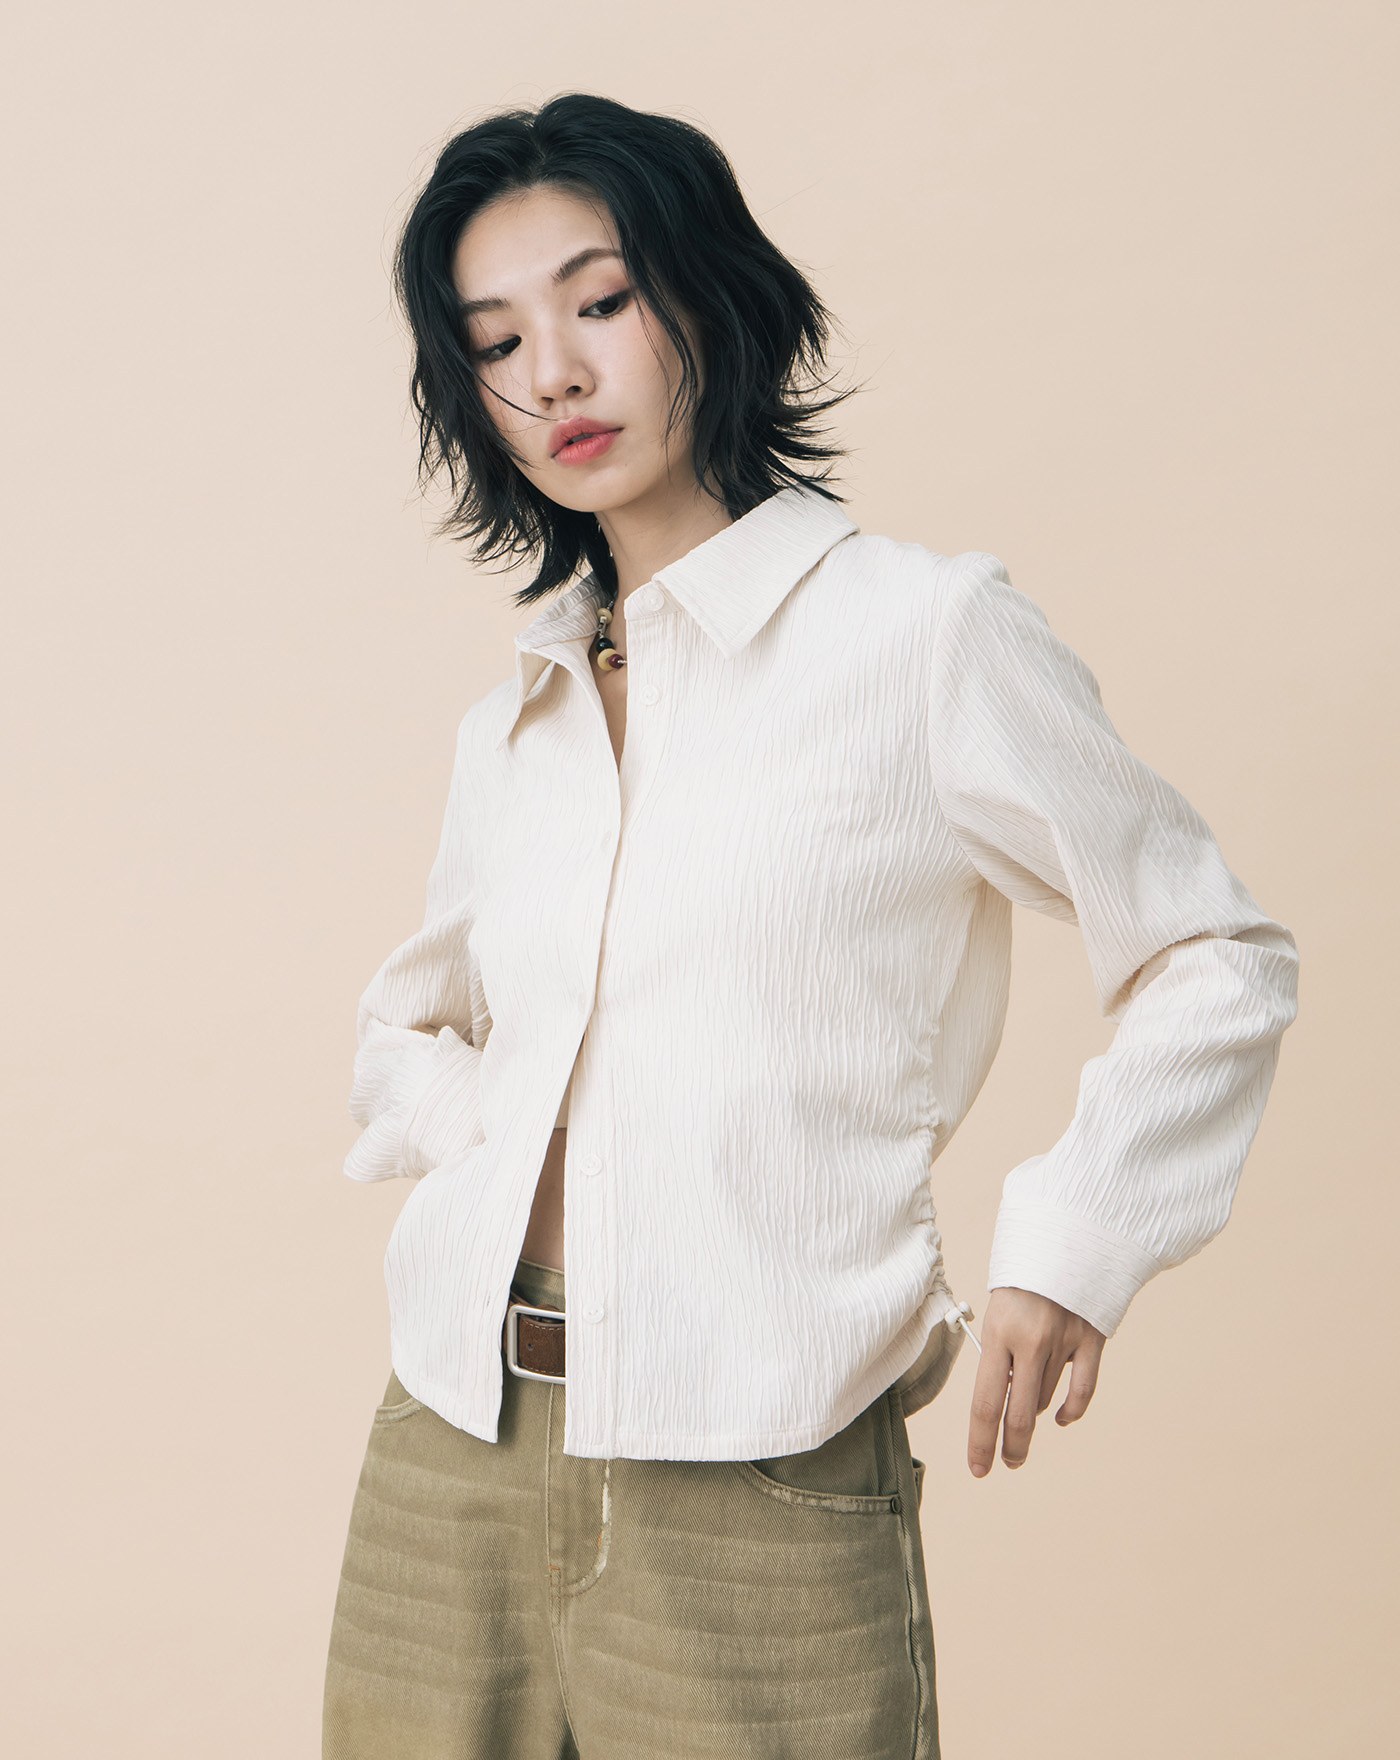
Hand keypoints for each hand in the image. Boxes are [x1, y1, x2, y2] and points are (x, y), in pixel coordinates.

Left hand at [966, 1286, 1105, 1476]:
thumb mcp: (998, 1306)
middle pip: (1019, 1414)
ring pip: (1047, 1399)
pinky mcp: (1092, 1340)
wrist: (1066, 1232)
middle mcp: (1031, 1342)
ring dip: (1036, 1407)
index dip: (979, 1441)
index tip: (978, 1468)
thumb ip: (1000, 1350)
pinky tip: (1062, 1418)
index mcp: (999, 1332)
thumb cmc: (1023, 1271)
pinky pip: (1083, 1389)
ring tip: (1027, 1400)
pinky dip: (1072, 1409)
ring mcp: (1064, 1342)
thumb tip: (1002, 1394)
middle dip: (1011, 1445)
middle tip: (1008, 1462)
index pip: (984, 1402)